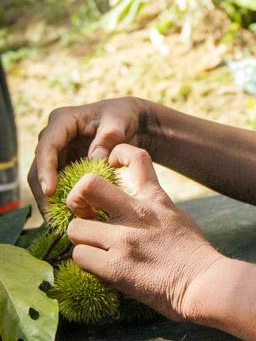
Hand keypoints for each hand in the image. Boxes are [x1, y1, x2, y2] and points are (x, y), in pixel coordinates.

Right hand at [28, 97, 149, 214]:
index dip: (46, 169)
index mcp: (62, 120)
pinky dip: (62, 201)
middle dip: (44, 193)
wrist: (131, 122)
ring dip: (50, 201)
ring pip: (44, 180)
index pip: (47, 146)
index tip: (50, 191)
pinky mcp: (65, 167)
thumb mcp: (118, 123)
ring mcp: (58, 153)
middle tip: (52, 216)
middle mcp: (54, 137)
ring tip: (60, 222)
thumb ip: (108, 138)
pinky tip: (69, 218)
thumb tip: (94, 159)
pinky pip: (57, 186)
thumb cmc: (123, 118)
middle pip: (39, 167)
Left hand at [65, 145, 221, 320]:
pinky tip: (101, 268)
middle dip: (77, 199)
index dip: (117, 153)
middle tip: (85, 215)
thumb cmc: (196, 256)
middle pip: (88, 185)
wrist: (206, 284)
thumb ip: (154, 208)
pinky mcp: (115, 267)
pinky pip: (80, 257)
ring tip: (95, 249)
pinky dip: (86, 263)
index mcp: (155, 199)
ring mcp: (124, 240)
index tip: (109, 165)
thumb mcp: (178, 217)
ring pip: (75, 228)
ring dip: (82, 240)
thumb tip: (133, 208)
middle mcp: (137, 213)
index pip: (136, 156)